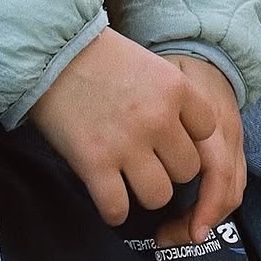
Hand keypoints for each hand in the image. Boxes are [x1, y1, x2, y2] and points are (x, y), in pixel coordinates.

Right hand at [27, 28, 216, 226]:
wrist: (52, 51)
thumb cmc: (99, 55)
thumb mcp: (148, 64)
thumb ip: (168, 98)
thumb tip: (180, 134)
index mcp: (175, 88)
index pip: (208, 129)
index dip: (190, 135)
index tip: (171, 135)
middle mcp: (158, 118)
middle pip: (188, 169)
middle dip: (169, 168)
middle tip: (149, 160)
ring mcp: (127, 144)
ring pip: (159, 196)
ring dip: (145, 192)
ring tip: (129, 180)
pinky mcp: (95, 165)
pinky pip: (118, 209)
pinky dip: (114, 210)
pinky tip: (107, 195)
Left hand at [152, 57, 245, 247]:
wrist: (206, 49)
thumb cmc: (169, 68)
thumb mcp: (157, 81)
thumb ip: (145, 111)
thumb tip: (110, 149)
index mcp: (210, 118)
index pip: (217, 172)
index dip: (201, 207)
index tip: (168, 229)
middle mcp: (228, 134)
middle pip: (227, 189)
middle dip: (198, 220)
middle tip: (162, 238)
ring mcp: (235, 141)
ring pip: (232, 191)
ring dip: (204, 217)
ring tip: (170, 234)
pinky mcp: (233, 147)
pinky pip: (230, 184)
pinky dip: (209, 206)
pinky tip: (185, 217)